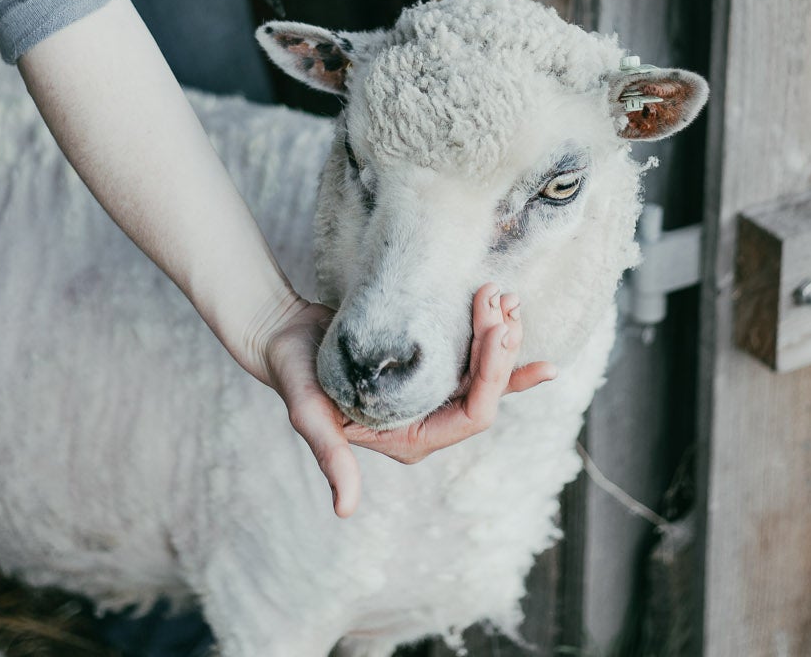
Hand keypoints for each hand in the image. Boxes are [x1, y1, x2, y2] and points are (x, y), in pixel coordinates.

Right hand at [260, 283, 557, 518]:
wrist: (284, 336)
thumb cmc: (294, 375)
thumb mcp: (309, 415)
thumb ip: (331, 458)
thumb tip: (345, 510)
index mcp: (412, 439)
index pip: (473, 416)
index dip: (493, 376)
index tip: (493, 330)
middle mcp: (430, 421)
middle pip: (487, 392)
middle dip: (502, 349)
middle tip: (503, 303)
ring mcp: (433, 393)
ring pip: (486, 374)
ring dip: (505, 340)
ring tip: (511, 300)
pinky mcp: (431, 366)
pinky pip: (474, 360)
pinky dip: (497, 345)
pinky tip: (525, 332)